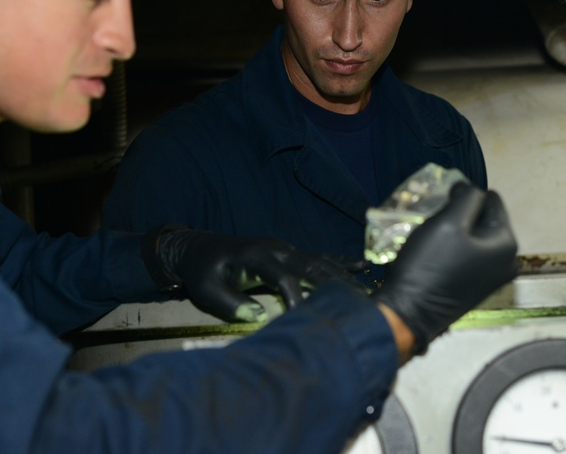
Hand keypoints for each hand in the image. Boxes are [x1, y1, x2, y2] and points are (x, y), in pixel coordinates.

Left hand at [143, 226, 363, 322]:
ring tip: (368, 290)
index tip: (307, 317)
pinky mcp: (287, 253)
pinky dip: (340, 263)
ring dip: (343, 276)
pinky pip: (318, 257)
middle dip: (334, 284)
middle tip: (358, 302)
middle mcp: (275, 248)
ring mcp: (284, 248)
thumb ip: (231, 303)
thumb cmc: (202, 272)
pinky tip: (362, 266)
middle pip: (310, 266)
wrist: (198, 249)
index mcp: (256, 256)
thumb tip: (259, 316)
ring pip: (319, 262)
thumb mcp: (207, 290)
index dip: (296, 297)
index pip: (283, 276)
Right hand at [373, 183, 517, 353]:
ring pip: (474, 236)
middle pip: (484, 219)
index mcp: (506, 244)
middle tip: (435, 218)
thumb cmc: (429, 266)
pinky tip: (433, 251)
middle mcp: (506, 261)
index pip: (491, 200)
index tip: (442, 204)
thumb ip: (466, 197)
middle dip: (460, 214)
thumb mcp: (448, 222)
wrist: (409, 312)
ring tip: (431, 234)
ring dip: (454, 230)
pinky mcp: (476, 286)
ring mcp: (492, 277)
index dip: (465, 196)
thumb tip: (469, 189)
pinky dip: (452, 247)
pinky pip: (468, 254)